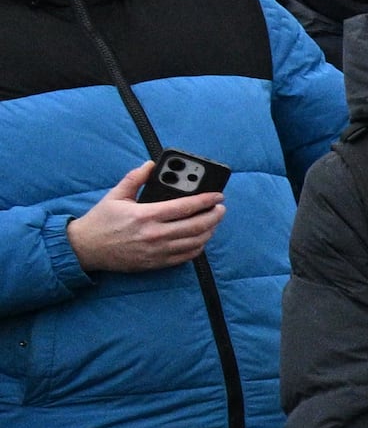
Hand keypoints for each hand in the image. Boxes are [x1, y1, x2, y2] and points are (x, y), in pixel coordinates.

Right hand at [68, 166, 220, 274]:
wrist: (86, 248)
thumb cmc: (101, 220)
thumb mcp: (115, 195)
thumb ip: (135, 178)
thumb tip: (151, 164)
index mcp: (146, 215)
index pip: (185, 207)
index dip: (206, 200)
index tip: (218, 196)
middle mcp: (155, 234)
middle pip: (197, 225)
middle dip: (214, 215)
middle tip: (221, 208)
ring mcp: (158, 251)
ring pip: (196, 242)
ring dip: (210, 231)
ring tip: (213, 221)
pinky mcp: (158, 263)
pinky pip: (187, 256)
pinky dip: (199, 246)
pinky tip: (201, 237)